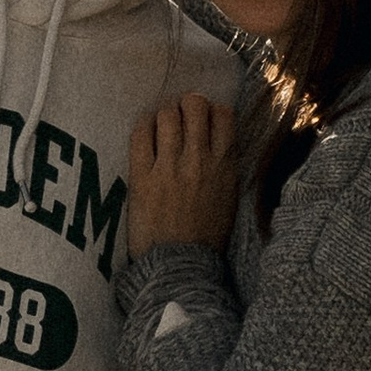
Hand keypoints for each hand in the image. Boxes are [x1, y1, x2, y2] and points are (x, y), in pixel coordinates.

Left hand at [127, 95, 239, 250]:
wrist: (180, 266)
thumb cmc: (206, 237)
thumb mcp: (229, 198)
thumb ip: (224, 167)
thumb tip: (216, 144)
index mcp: (226, 164)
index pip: (223, 114)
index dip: (211, 112)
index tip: (202, 121)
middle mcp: (200, 159)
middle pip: (194, 104)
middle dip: (186, 106)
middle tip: (179, 120)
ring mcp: (170, 166)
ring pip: (167, 115)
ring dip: (163, 116)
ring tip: (160, 130)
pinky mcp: (143, 176)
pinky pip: (141, 134)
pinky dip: (143, 127)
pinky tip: (144, 135)